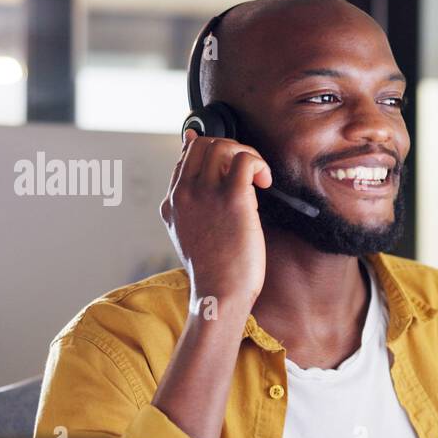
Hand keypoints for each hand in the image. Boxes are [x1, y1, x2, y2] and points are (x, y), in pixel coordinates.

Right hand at [160, 129, 273, 310]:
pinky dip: (259, 163)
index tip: (232, 174)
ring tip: (257, 178)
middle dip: (230, 150)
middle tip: (247, 174)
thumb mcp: (186, 233)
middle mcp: (185, 193)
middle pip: (203, 144)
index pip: (187, 156)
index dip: (215, 157)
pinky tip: (265, 182)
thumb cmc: (213, 268)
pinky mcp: (233, 199)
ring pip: (222, 145)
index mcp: (172, 201)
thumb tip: (196, 181)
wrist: (220, 293)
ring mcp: (206, 194)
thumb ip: (187, 204)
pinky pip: (244, 159)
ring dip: (246, 154)